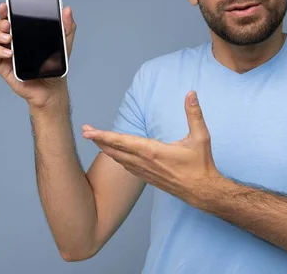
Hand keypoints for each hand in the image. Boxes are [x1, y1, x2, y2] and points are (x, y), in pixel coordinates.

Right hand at [0, 2, 76, 108]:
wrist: (51, 87)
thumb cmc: (54, 65)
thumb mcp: (64, 43)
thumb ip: (67, 26)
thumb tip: (67, 10)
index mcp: (22, 32)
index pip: (8, 16)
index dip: (3, 10)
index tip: (5, 6)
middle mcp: (10, 40)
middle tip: (8, 25)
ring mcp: (4, 52)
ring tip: (9, 38)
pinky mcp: (1, 65)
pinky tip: (9, 53)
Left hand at [81, 91, 220, 204]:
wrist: (202, 192)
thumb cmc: (201, 165)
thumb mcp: (200, 137)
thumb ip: (194, 114)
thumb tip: (191, 94)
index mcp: (153, 151)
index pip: (122, 141)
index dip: (103, 135)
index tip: (88, 131)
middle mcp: (144, 162)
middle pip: (114, 150)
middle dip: (97, 140)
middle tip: (84, 130)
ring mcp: (144, 172)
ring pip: (118, 159)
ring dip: (105, 149)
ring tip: (94, 139)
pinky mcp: (147, 178)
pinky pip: (126, 167)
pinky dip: (117, 158)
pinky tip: (114, 154)